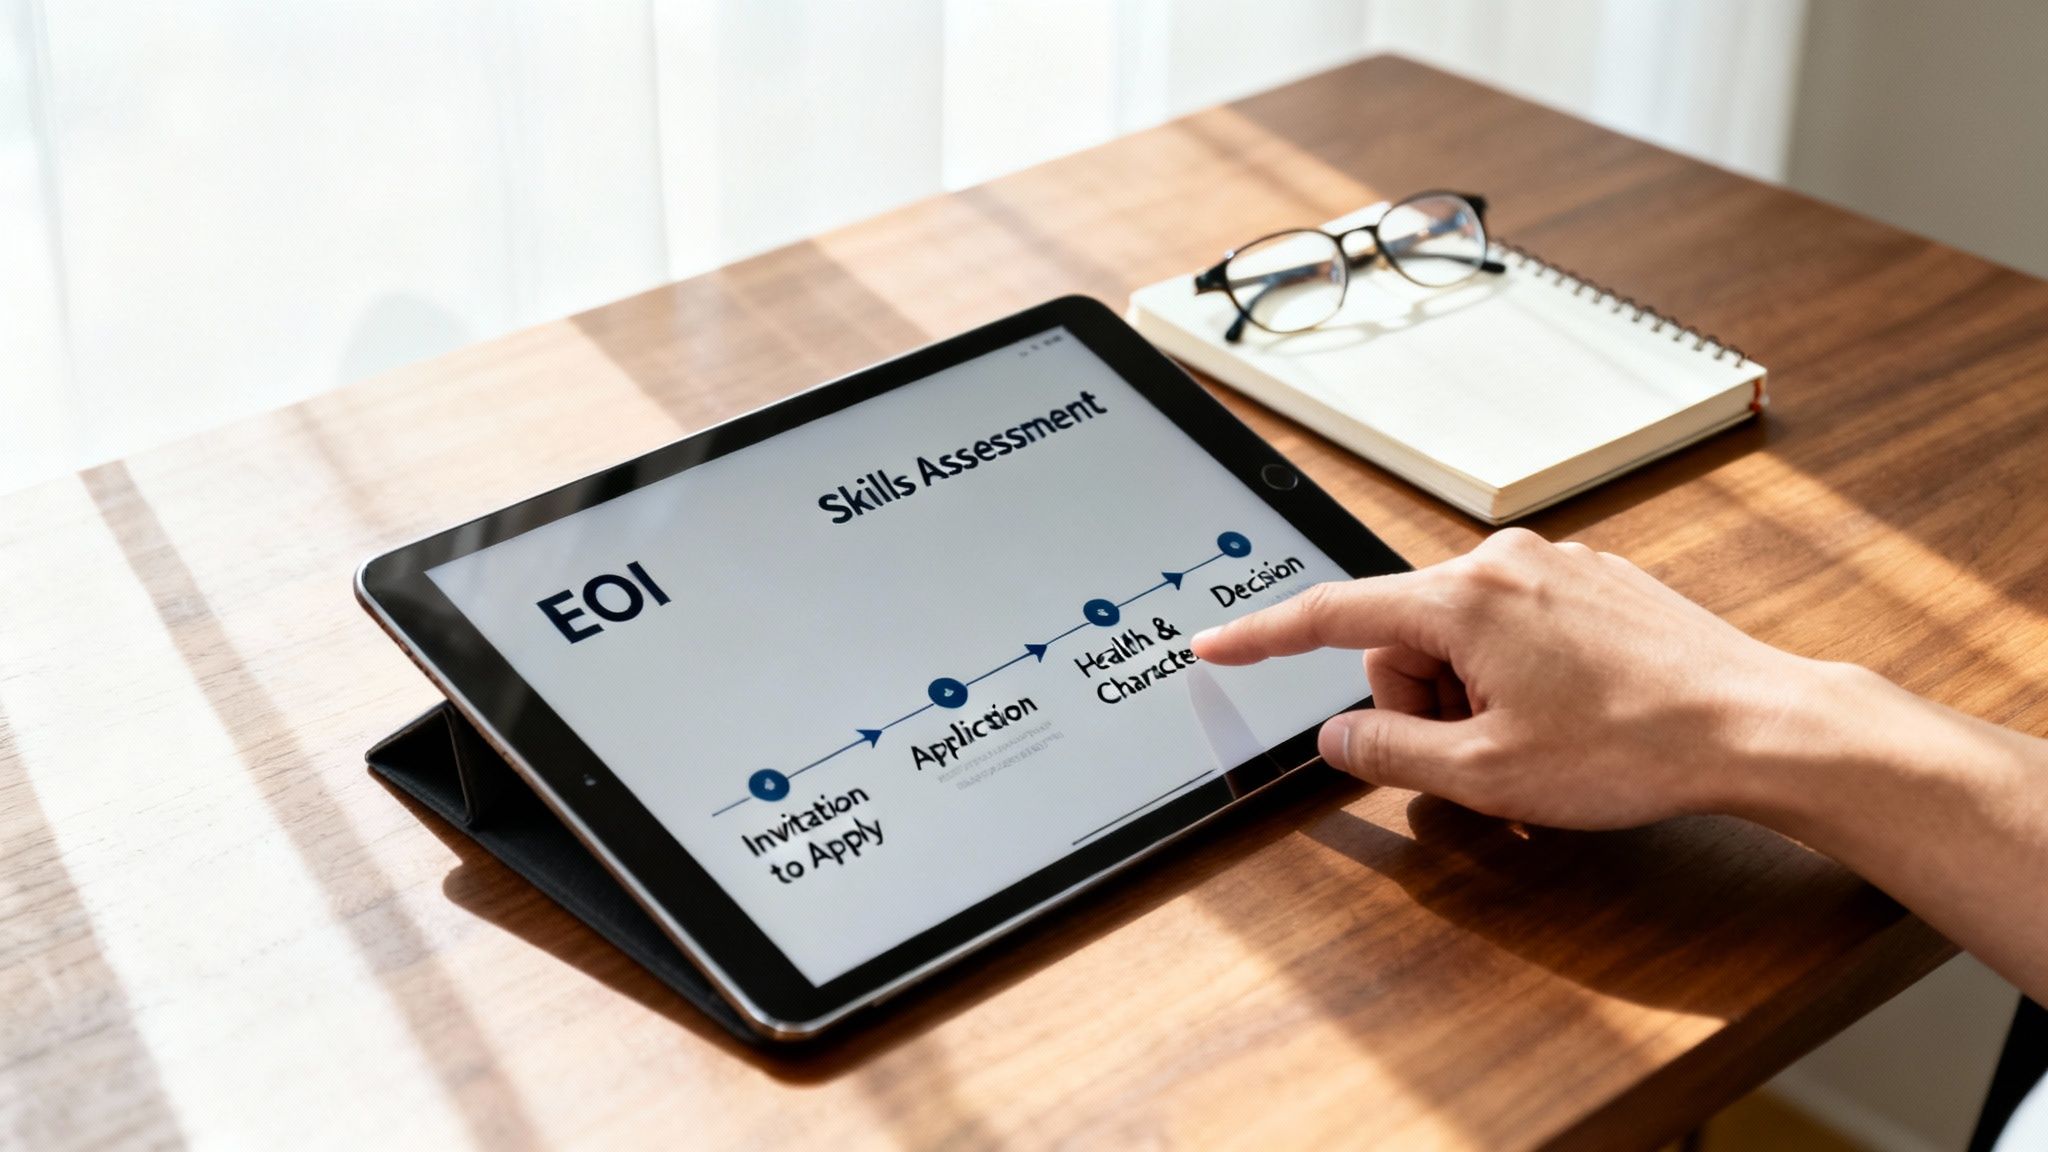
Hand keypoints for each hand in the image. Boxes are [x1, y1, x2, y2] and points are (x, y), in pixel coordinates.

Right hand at [1191, 528, 1820, 828]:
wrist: (1756, 724)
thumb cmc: (1635, 746)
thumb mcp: (1488, 774)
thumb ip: (1390, 753)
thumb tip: (1336, 738)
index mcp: (1463, 599)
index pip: (1331, 613)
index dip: (1263, 639)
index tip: (1214, 645)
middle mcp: (1503, 562)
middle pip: (1403, 634)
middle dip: (1418, 700)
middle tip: (1472, 758)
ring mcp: (1555, 565)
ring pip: (1461, 633)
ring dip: (1471, 693)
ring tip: (1532, 745)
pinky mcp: (1594, 581)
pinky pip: (1515, 625)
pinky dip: (1514, 675)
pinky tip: (1566, 718)